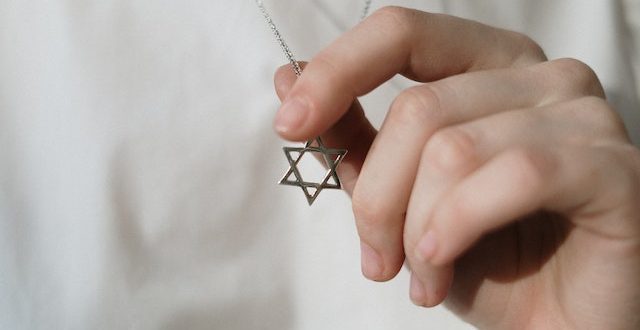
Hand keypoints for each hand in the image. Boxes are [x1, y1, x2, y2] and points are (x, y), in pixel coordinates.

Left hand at [272, 7, 639, 328]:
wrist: (551, 327)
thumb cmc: (481, 259)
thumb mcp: (399, 196)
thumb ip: (351, 136)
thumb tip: (287, 78)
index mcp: (487, 67)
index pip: (402, 32)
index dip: (336, 73)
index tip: (292, 124)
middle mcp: (540, 76)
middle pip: (418, 108)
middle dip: (377, 198)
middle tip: (376, 257)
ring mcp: (583, 116)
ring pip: (453, 149)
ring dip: (416, 229)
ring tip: (419, 273)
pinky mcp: (613, 168)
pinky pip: (513, 175)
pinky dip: (458, 228)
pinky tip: (444, 267)